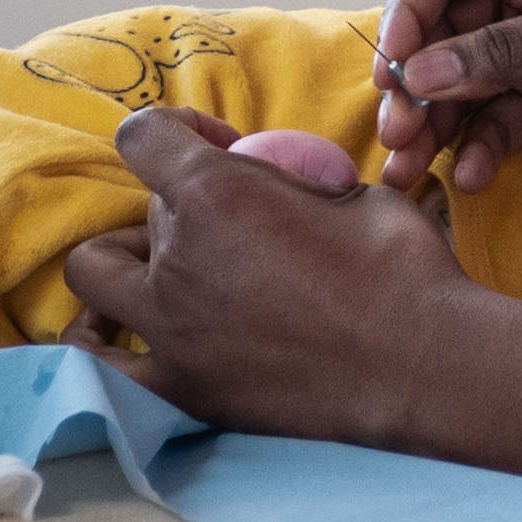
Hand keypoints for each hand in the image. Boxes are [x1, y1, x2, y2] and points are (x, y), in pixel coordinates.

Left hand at [61, 109, 482, 443]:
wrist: (426, 366)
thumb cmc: (404, 269)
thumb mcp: (352, 191)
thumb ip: (293, 184)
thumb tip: (283, 186)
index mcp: (216, 194)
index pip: (143, 136)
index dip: (176, 131)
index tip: (218, 146)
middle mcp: (177, 259)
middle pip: (142, 210)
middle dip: (179, 206)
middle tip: (229, 224)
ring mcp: (171, 330)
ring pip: (95, 273)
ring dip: (123, 260)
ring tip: (163, 272)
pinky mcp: (182, 389)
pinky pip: (104, 367)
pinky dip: (100, 346)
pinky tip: (116, 339)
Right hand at [373, 0, 521, 195]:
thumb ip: (511, 50)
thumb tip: (421, 72)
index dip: (409, 11)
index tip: (393, 65)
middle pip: (439, 31)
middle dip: (411, 80)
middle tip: (395, 128)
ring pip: (454, 84)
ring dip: (428, 124)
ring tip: (406, 169)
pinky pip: (487, 123)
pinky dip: (473, 149)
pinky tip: (472, 175)